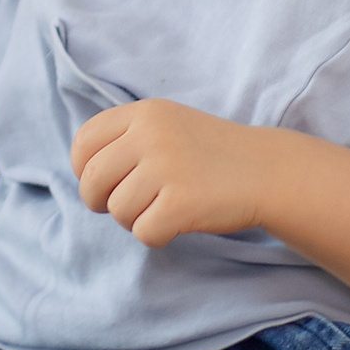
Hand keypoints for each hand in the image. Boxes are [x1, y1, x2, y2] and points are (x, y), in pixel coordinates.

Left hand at [69, 99, 279, 247]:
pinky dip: (157, 235)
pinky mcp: (181, 202)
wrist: (266, 171)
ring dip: (134, 219)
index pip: (84, 142)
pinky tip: (178, 222)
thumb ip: (126, 139)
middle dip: (100, 202)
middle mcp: (151, 135)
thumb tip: (82, 171)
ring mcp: (166, 167)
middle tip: (126, 206)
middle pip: (91, 180)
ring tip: (162, 208)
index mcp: (144, 113)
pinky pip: (143, 232)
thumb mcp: (166, 126)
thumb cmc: (210, 154)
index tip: (101, 182)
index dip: (83, 169)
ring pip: (117, 211)